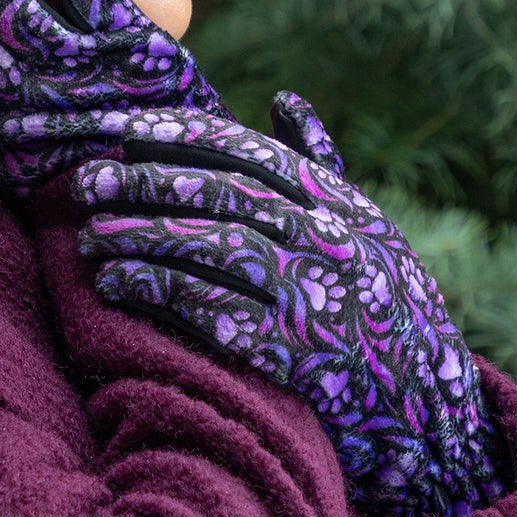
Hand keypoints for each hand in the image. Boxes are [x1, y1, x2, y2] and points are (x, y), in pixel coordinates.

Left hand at [71, 96, 513, 516]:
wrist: (430, 416)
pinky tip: (117, 283)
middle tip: (86, 180)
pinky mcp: (296, 352)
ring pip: (212, 246)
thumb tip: (284, 100)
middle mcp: (331, 239)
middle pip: (223, 195)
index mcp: (342, 204)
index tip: (129, 129)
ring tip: (89, 233)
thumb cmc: (384, 308)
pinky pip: (213, 310)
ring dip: (142, 235)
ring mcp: (315, 293)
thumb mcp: (369, 229)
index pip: (253, 154)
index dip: (187, 136)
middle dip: (147, 182)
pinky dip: (159, 290)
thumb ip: (321, 166)